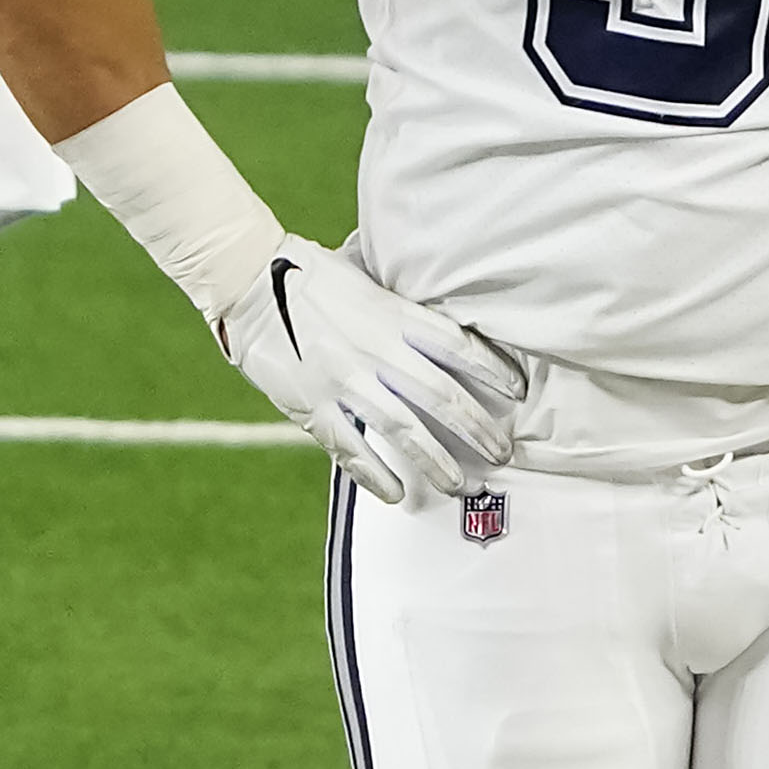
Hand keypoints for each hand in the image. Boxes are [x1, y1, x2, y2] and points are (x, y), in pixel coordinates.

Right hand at [211, 237, 524, 505]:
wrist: (248, 279)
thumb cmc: (311, 274)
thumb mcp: (369, 281)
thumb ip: (401, 310)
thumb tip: (441, 325)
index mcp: (395, 316)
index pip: (460, 347)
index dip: (495, 371)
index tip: (520, 392)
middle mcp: (377, 351)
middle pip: (443, 398)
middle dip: (478, 429)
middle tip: (502, 453)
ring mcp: (344, 381)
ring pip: (404, 431)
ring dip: (436, 463)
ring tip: (460, 485)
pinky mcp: (310, 405)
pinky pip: (351, 448)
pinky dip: (376, 474)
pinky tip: (396, 494)